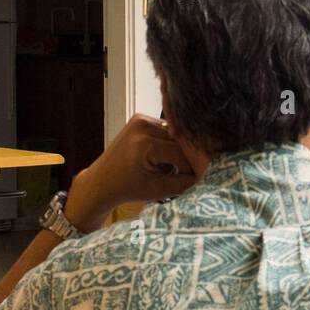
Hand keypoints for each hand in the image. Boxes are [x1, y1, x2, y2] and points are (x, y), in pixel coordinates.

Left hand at [66, 114, 193, 232]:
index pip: (183, 153)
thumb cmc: (128, 188)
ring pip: (175, 135)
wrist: (101, 182)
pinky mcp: (140, 118)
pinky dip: (169, 143)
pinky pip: (166, 130)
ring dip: (178, 150)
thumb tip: (207, 174)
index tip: (194, 180)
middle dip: (185, 158)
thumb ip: (186, 182)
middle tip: (184, 174)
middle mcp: (142, 125)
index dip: (191, 168)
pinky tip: (161, 156)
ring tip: (168, 166)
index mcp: (146, 144)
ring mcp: (140, 119)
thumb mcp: (160, 190)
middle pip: (180, 141)